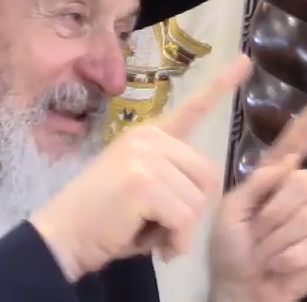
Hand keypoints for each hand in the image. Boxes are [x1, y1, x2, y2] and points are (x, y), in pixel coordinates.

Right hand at [29, 55, 252, 281]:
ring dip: (181, 231)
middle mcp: (149, 137)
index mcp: (150, 134)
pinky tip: (156, 245)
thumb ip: (173, 178)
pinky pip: (183, 219)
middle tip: (161, 226)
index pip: (193, 107)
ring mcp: (145, 156)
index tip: (244, 61)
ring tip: (148, 232)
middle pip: (208, 176)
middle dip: (191, 211)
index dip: (222, 85)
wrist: (62, 236)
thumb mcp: (143, 189)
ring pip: (197, 202)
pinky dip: (175, 241)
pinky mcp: (143, 182)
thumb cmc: (103, 219)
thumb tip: (205, 194)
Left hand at [208, 84, 306, 301]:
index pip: (300, 141)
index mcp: (276, 178)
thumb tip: (285, 167)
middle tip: (256, 233)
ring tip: (265, 253)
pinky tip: (280, 266)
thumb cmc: (229, 248)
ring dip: (276, 242)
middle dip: (274, 213)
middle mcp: (303, 194)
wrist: (238, 287)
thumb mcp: (229, 210)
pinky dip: (290, 260)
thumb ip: (254, 186)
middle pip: (304, 182)